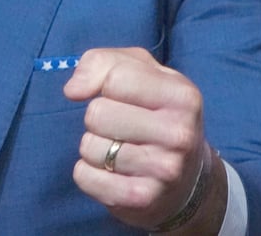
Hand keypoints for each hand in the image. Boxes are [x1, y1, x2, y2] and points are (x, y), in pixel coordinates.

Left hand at [63, 47, 220, 231]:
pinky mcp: (141, 198)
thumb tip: (73, 90)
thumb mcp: (142, 74)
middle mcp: (179, 133)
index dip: (103, 83)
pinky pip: (85, 177)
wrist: (187, 181)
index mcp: (183, 96)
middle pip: (97, 113)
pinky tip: (112, 172)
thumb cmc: (157, 114)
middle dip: (97, 118)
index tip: (114, 95)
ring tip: (119, 150)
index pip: (115, 77)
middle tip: (120, 127)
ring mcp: (163, 170)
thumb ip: (104, 63)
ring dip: (94, 147)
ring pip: (89, 146)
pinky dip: (88, 173)